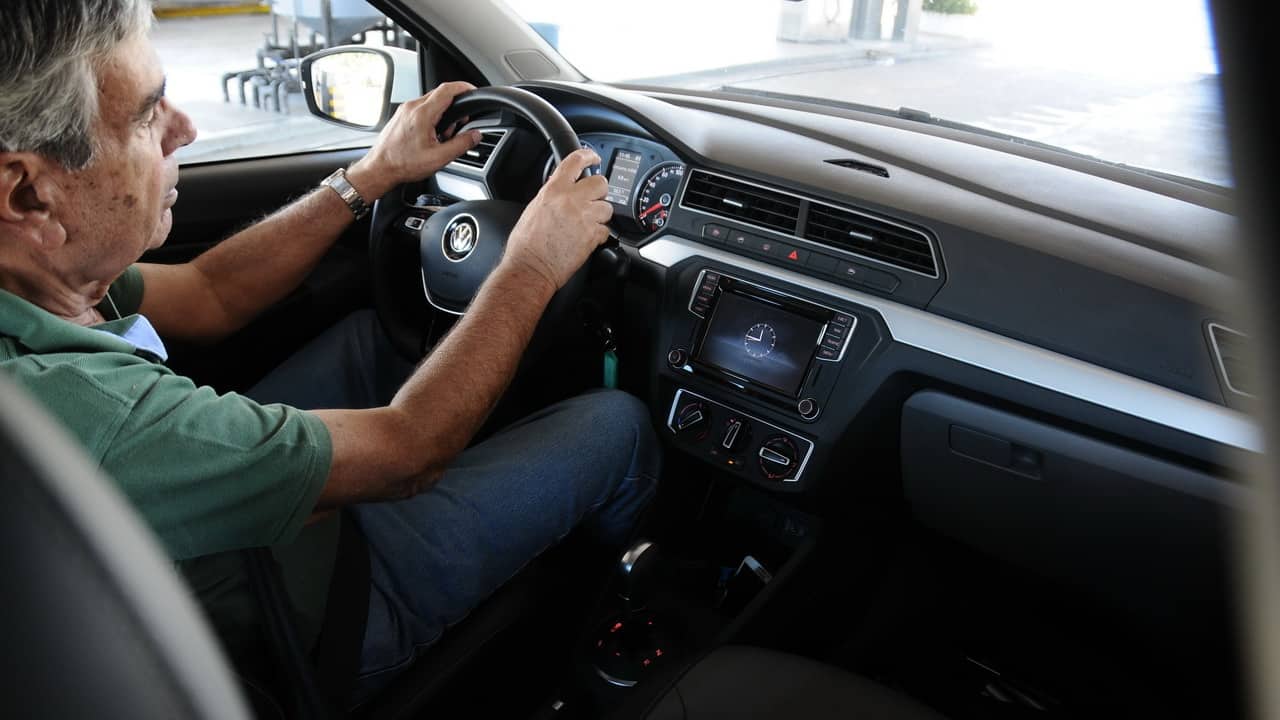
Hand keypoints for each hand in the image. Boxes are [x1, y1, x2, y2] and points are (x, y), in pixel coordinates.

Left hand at [346, 81, 480, 199]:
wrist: (379, 168)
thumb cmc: (402, 164)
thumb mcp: (439, 158)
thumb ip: (461, 144)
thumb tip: (475, 135)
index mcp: (422, 114)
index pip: (447, 90)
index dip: (464, 87)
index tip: (473, 91)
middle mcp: (412, 107)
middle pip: (440, 94)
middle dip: (455, 106)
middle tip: (461, 123)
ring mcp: (404, 110)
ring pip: (431, 101)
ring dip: (443, 113)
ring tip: (444, 135)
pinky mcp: (401, 115)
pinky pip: (421, 108)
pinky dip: (432, 116)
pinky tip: (432, 134)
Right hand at [503, 149, 611, 292]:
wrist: (530, 268)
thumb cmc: (526, 244)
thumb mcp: (534, 208)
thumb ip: (552, 194)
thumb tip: (563, 187)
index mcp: (554, 190)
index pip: (576, 161)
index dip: (588, 155)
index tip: (594, 158)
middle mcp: (571, 200)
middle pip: (600, 182)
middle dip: (598, 191)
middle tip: (591, 200)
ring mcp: (584, 218)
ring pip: (607, 207)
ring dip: (600, 214)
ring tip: (586, 224)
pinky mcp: (593, 236)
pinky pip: (606, 229)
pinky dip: (599, 234)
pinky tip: (586, 238)